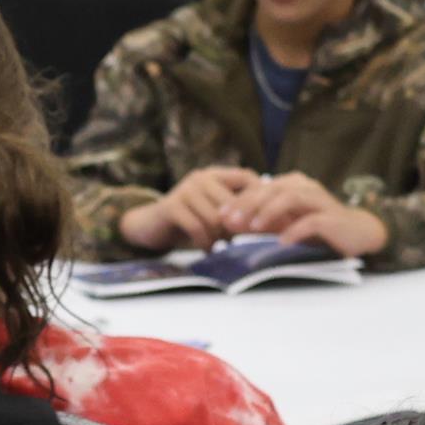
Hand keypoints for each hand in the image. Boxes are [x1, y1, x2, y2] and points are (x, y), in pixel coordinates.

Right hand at [118, 167, 256, 252]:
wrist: (150, 225)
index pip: (247, 177)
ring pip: (216, 219)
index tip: (268, 219)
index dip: (261, 196)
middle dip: (239, 226)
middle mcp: (202, 177)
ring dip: (219, 237)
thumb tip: (274, 223)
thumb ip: (236, 213)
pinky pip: (198, 228)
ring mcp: (186, 190)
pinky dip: (205, 243)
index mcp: (215, 174)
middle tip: (239, 242)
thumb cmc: (189, 221)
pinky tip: (206, 250)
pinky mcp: (172, 206)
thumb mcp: (214, 212)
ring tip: (219, 246)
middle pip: (233, 202)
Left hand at [217, 171, 387, 256]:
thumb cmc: (317, 228)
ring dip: (269, 211)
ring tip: (252, 227)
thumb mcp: (283, 224)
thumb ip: (260, 222)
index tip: (220, 216)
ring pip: (290, 197)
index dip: (239, 200)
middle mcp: (304, 187)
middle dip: (248, 204)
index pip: (260, 188)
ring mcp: (319, 200)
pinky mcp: (332, 218)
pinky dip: (295, 230)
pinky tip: (282, 241)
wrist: (357, 232)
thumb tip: (229, 225)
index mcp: (290, 185)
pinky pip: (312, 220)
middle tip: (230, 220)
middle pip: (271, 189)